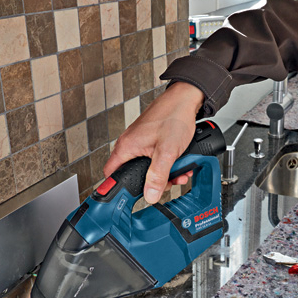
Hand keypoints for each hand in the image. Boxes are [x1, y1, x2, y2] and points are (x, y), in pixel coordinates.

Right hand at [104, 82, 204, 203]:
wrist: (186, 99)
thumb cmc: (174, 116)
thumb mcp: (167, 152)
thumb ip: (158, 175)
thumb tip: (150, 195)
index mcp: (126, 147)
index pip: (111, 174)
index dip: (119, 188)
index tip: (128, 198)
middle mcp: (130, 144)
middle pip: (134, 174)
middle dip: (153, 182)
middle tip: (166, 183)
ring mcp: (141, 142)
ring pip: (148, 167)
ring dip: (165, 174)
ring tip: (179, 172)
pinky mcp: (152, 140)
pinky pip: (156, 158)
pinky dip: (168, 164)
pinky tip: (180, 163)